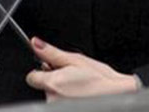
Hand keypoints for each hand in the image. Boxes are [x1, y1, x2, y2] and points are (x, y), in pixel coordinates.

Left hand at [24, 37, 139, 100]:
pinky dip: (66, 99)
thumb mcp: (76, 59)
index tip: (51, 69)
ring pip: (51, 95)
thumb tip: (35, 43)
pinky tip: (78, 95)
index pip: (32, 77)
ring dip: (60, 90)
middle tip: (71, 77)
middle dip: (53, 80)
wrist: (117, 94)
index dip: (41, 71)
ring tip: (77, 86)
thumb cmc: (100, 78)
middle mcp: (53, 99)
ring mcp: (58, 106)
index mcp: (53, 83)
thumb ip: (51, 53)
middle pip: (42, 86)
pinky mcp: (64, 111)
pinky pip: (59, 102)